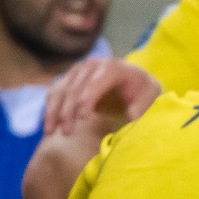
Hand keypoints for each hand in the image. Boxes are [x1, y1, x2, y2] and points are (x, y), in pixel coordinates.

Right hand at [44, 59, 158, 135]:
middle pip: (75, 88)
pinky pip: (55, 93)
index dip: (87, 99)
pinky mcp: (70, 79)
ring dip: (54, 111)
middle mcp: (92, 65)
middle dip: (69, 111)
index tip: (83, 119)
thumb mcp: (150, 96)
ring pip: (61, 90)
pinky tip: (48, 126)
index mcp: (112, 67)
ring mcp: (78, 71)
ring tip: (51, 132)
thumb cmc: (143, 91)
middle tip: (67, 133)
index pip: (95, 83)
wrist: (134, 82)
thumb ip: (143, 105)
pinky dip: (50, 109)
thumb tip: (132, 114)